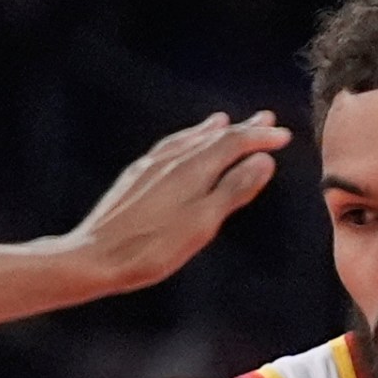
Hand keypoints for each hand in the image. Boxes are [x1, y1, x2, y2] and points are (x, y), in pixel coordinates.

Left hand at [68, 111, 291, 293]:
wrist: (94, 257)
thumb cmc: (151, 249)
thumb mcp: (202, 224)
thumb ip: (233, 190)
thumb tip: (263, 160)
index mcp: (193, 170)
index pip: (234, 143)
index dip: (261, 139)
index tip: (283, 136)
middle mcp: (172, 160)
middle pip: (214, 136)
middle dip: (242, 129)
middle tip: (265, 121)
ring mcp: (151, 165)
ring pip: (189, 138)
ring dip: (212, 130)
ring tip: (225, 121)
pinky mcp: (135, 176)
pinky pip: (169, 146)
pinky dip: (186, 139)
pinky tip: (182, 144)